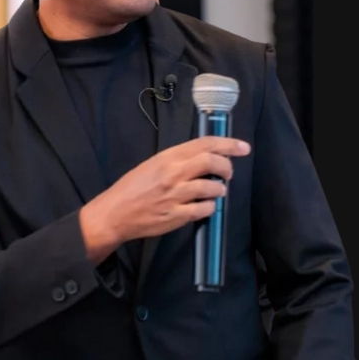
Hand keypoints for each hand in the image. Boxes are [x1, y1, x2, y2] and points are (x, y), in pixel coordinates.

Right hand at [80, 136, 250, 258]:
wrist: (115, 213)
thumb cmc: (132, 187)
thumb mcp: (152, 164)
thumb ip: (177, 160)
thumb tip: (204, 157)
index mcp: (168, 157)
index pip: (204, 144)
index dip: (228, 144)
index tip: (243, 147)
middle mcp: (173, 173)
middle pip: (212, 162)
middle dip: (227, 167)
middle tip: (228, 173)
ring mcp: (175, 195)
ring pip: (212, 187)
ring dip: (220, 189)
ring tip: (216, 191)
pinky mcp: (176, 216)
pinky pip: (204, 209)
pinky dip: (210, 207)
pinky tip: (205, 206)